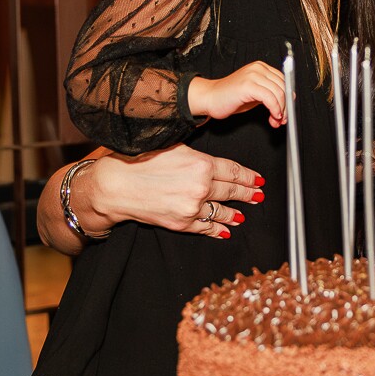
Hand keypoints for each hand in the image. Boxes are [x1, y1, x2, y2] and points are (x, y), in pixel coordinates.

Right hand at [88, 144, 265, 239]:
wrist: (116, 186)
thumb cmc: (140, 160)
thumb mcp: (174, 146)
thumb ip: (198, 153)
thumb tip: (214, 158)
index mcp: (202, 164)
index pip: (234, 171)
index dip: (249, 176)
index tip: (258, 179)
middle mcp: (201, 187)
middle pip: (232, 191)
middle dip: (248, 193)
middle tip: (259, 195)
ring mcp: (192, 207)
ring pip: (222, 211)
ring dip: (236, 213)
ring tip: (245, 213)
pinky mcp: (182, 223)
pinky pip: (206, 227)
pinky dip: (218, 229)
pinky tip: (226, 229)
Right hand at [187, 62, 286, 126]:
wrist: (210, 98)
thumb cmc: (230, 97)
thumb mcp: (255, 94)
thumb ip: (270, 95)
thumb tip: (287, 106)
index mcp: (261, 67)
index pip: (284, 81)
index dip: (288, 98)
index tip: (287, 111)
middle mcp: (258, 68)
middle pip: (283, 87)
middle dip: (286, 106)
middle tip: (282, 120)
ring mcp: (253, 75)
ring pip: (278, 93)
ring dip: (280, 110)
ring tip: (275, 121)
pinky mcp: (248, 85)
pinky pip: (269, 98)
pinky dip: (274, 109)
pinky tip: (272, 117)